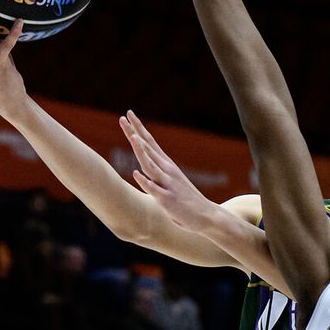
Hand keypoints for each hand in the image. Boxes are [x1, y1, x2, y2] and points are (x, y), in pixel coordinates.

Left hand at [121, 110, 218, 230]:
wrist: (205, 215)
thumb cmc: (185, 199)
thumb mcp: (170, 181)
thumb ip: (157, 173)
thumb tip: (141, 167)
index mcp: (166, 165)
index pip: (150, 143)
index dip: (138, 128)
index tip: (128, 114)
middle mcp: (167, 170)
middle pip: (147, 149)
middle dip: (135, 133)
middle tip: (124, 117)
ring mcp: (167, 184)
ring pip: (151, 166)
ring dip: (141, 151)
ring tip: (133, 138)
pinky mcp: (167, 199)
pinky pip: (154, 189)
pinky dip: (145, 181)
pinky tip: (136, 174)